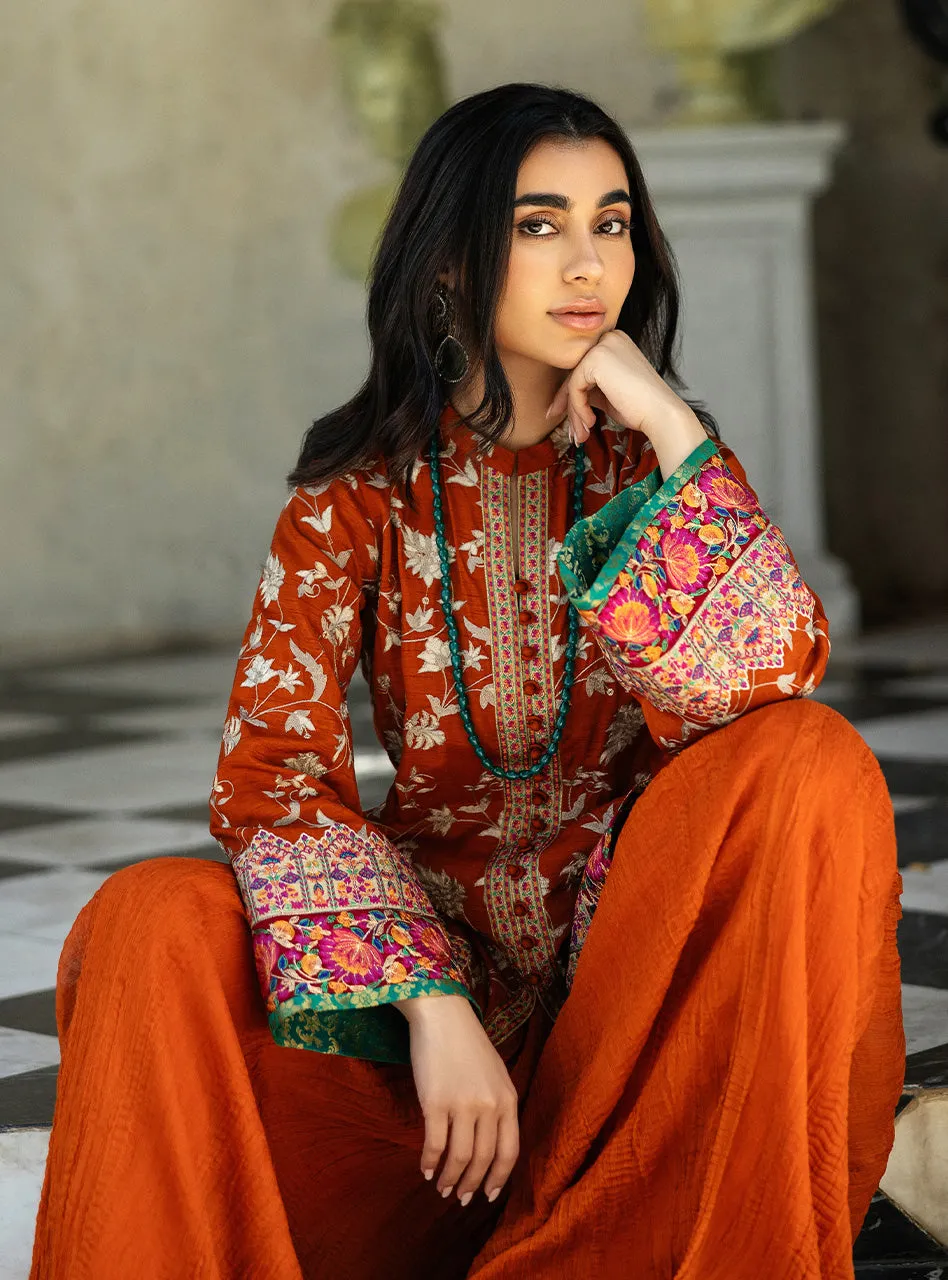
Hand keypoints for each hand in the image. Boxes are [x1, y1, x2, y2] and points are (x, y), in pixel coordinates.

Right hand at [394, 993, 519, 1206]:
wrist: (442, 1014)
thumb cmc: (466, 1044)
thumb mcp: (494, 1074)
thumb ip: (497, 1105)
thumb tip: (488, 1145)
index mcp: (508, 1099)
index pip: (509, 1151)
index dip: (499, 1178)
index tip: (489, 1195)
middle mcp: (490, 1105)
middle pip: (483, 1159)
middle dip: (472, 1185)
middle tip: (461, 1198)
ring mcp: (463, 1104)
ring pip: (460, 1158)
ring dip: (450, 1179)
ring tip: (441, 1188)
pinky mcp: (436, 1102)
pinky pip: (435, 1144)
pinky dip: (429, 1162)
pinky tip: (425, 1169)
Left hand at [544, 329, 702, 450]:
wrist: (660, 412)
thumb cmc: (641, 407)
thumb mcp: (609, 393)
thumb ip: (590, 388)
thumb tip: (567, 397)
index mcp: (614, 343)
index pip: (584, 368)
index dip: (571, 395)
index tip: (565, 416)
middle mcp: (608, 338)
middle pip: (576, 374)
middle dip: (570, 406)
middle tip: (572, 431)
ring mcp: (602, 346)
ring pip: (573, 382)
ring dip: (574, 412)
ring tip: (582, 433)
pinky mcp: (596, 359)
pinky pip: (575, 387)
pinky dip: (578, 408)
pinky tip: (590, 421)